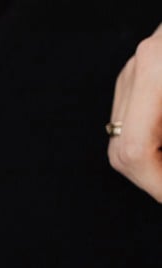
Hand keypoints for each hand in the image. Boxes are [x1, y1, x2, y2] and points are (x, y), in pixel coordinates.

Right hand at [108, 24, 161, 201]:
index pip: (134, 152)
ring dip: (153, 160)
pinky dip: (154, 140)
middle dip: (153, 178)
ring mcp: (132, 70)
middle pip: (122, 152)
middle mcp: (135, 71)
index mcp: (155, 74)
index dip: (156, 186)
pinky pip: (134, 120)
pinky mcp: (139, 71)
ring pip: (124, 139)